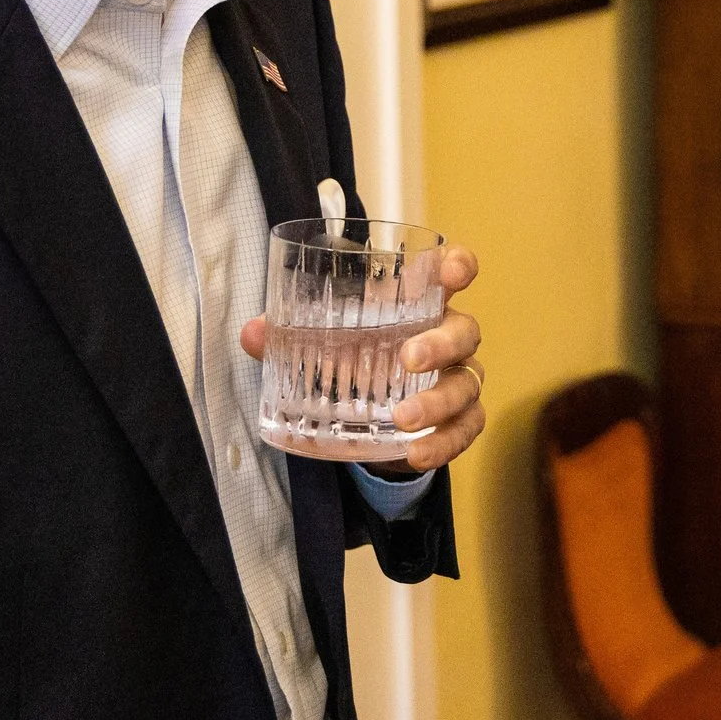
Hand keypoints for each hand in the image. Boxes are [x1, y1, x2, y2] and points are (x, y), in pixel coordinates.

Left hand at [240, 243, 486, 472]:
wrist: (370, 413)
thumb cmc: (355, 357)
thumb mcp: (322, 341)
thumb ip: (287, 335)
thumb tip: (252, 334)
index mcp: (419, 303)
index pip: (450, 272)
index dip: (457, 265)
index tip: (451, 272)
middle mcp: (449, 336)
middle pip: (464, 330)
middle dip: (440, 343)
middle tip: (407, 359)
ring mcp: (459, 377)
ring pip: (467, 383)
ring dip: (438, 400)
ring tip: (403, 418)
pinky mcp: (460, 418)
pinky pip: (467, 428)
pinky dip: (445, 442)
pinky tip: (417, 453)